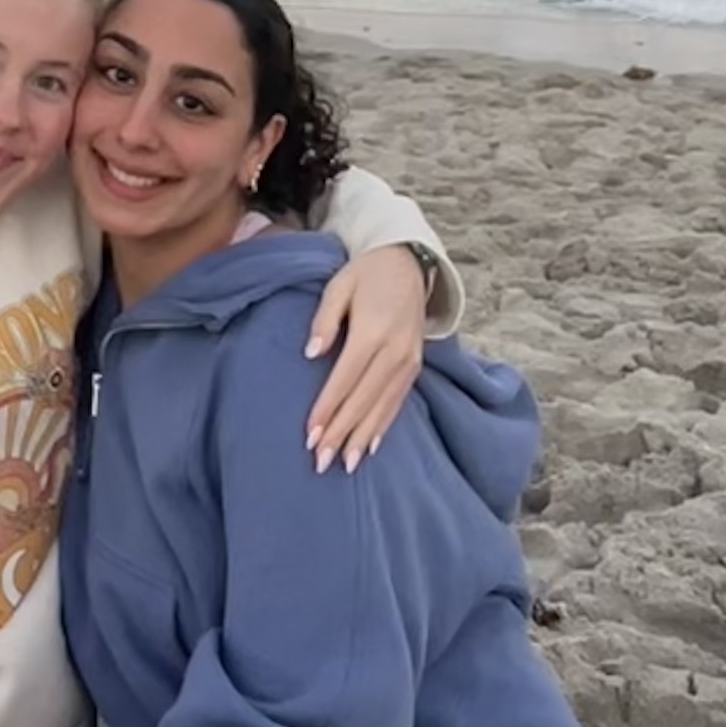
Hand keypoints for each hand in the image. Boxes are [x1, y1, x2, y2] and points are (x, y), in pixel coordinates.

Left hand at [305, 242, 426, 469]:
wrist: (409, 261)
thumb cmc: (365, 273)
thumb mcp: (339, 285)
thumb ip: (324, 319)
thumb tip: (311, 353)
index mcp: (373, 331)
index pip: (345, 379)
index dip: (327, 408)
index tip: (310, 435)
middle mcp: (395, 351)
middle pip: (363, 399)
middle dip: (341, 432)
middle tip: (320, 461)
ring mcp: (409, 360)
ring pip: (382, 407)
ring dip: (362, 437)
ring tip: (344, 464)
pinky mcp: (415, 366)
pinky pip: (398, 402)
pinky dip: (383, 426)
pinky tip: (370, 446)